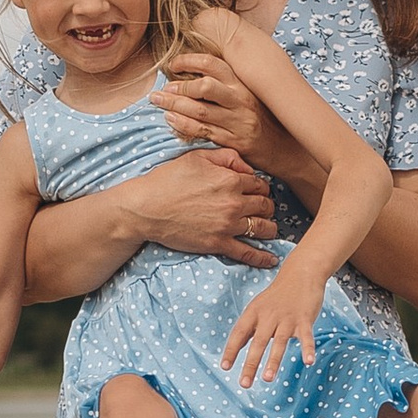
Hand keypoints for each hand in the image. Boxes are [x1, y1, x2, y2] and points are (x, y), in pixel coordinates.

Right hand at [133, 146, 281, 267]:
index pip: (260, 184)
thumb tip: (247, 167)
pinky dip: (262, 258)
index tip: (256, 191)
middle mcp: (234, 202)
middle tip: (262, 208)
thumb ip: (226, 157)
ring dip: (269, 228)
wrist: (147, 208)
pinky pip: (247, 253)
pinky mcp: (218, 244)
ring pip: (263, 228)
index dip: (259, 187)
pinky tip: (270, 260)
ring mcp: (228, 225)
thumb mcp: (197, 157)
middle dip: (267, 206)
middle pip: (266, 205)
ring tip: (268, 228)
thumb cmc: (168, 180)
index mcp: (231, 179)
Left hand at [151, 49, 281, 167]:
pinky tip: (171, 120)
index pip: (213, 64)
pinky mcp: (234, 142)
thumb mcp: (248, 94)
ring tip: (158, 102)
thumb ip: (225, 83)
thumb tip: (193, 71)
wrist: (283, 146)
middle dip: (179, 87)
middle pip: (205, 87)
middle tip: (161, 89)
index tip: (173, 65)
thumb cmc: (260, 117)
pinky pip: (204, 132)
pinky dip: (184, 125)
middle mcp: (240, 100)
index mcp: (242, 84)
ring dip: (175, 106)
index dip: (189, 61)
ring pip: (201, 111)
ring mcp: (237, 122)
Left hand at [219, 256, 328, 389]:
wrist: (301, 273)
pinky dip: (308, 349)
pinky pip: (306, 337)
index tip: (225, 367)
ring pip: (279, 342)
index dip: (231, 350)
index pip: (239, 333)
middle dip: (250, 364)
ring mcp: (287, 318)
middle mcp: (269, 316)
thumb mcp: (258, 308)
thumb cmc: (277, 295)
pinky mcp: (304, 319)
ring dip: (273, 362)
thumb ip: (248, 328)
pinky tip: (309, 362)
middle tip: (244, 384)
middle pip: (258, 343)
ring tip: (267, 379)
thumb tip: (234, 348)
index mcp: (254, 313)